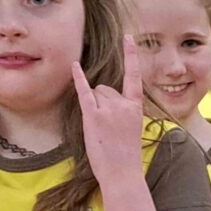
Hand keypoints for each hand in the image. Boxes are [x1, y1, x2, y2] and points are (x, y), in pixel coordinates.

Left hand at [72, 35, 149, 190]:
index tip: (129, 37)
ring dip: (93, 107)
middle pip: (105, 88)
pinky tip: (74, 66)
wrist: (123, 174)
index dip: (132, 55)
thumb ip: (123, 111)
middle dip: (102, 103)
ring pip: (95, 93)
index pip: (135, 76)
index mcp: (136, 107)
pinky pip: (84, 92)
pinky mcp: (93, 116)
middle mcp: (123, 104)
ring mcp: (108, 109)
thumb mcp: (132, 129)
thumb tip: (103, 96)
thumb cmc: (126, 156)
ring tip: (101, 130)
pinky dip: (78, 79)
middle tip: (107, 128)